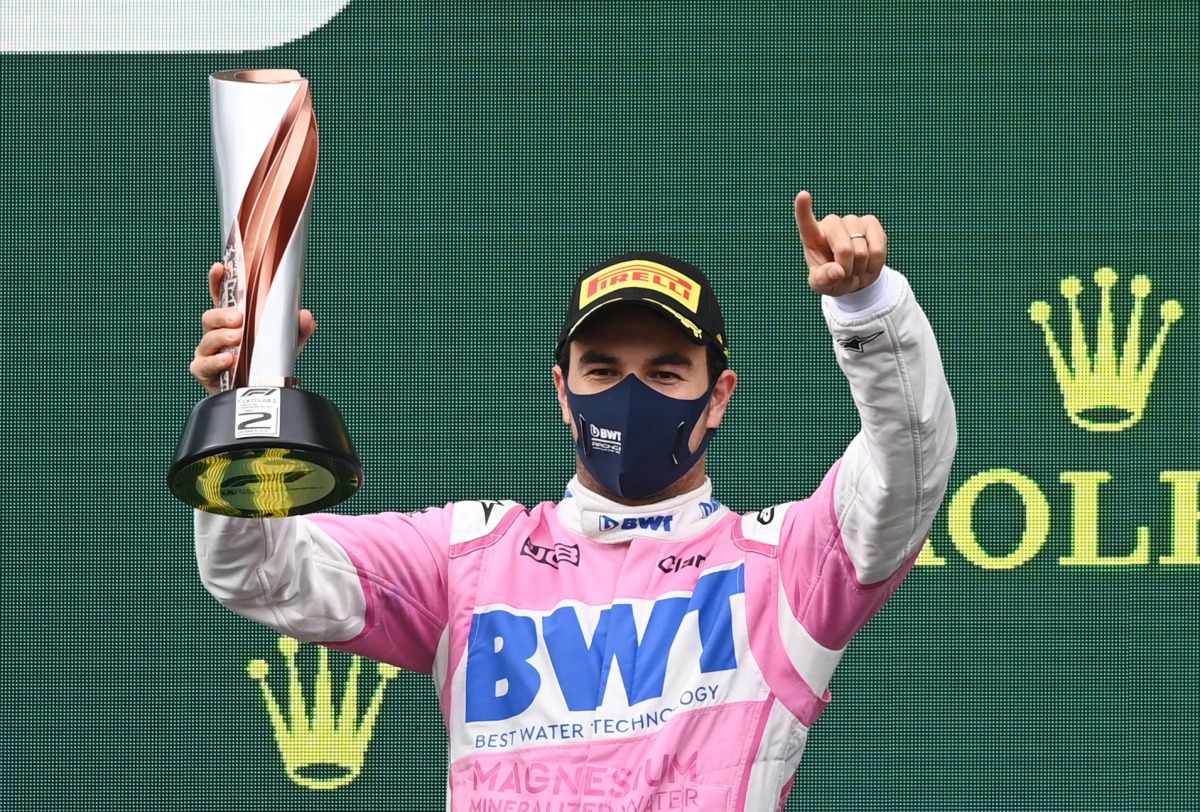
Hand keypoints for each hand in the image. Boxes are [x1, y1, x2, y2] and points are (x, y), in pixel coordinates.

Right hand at [189, 262, 316, 394]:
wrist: (259, 394)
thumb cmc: (266, 363)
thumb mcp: (286, 343)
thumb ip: (297, 329)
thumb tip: (306, 316)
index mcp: (233, 320)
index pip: (222, 296)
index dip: (218, 280)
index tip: (220, 267)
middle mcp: (216, 333)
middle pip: (210, 317)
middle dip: (222, 315)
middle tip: (239, 318)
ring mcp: (208, 352)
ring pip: (207, 339)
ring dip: (222, 337)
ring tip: (238, 339)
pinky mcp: (204, 371)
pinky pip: (205, 364)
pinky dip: (218, 361)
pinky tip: (230, 359)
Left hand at [794, 190, 887, 296]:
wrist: (855, 278)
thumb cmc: (833, 279)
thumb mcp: (821, 286)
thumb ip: (823, 280)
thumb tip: (838, 271)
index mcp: (812, 236)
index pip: (805, 222)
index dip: (803, 209)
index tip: (803, 195)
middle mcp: (831, 224)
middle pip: (844, 249)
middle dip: (847, 268)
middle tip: (844, 273)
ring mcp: (852, 221)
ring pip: (861, 252)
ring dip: (860, 268)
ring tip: (855, 267)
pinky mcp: (871, 222)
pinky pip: (877, 249)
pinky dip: (874, 264)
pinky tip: (868, 262)